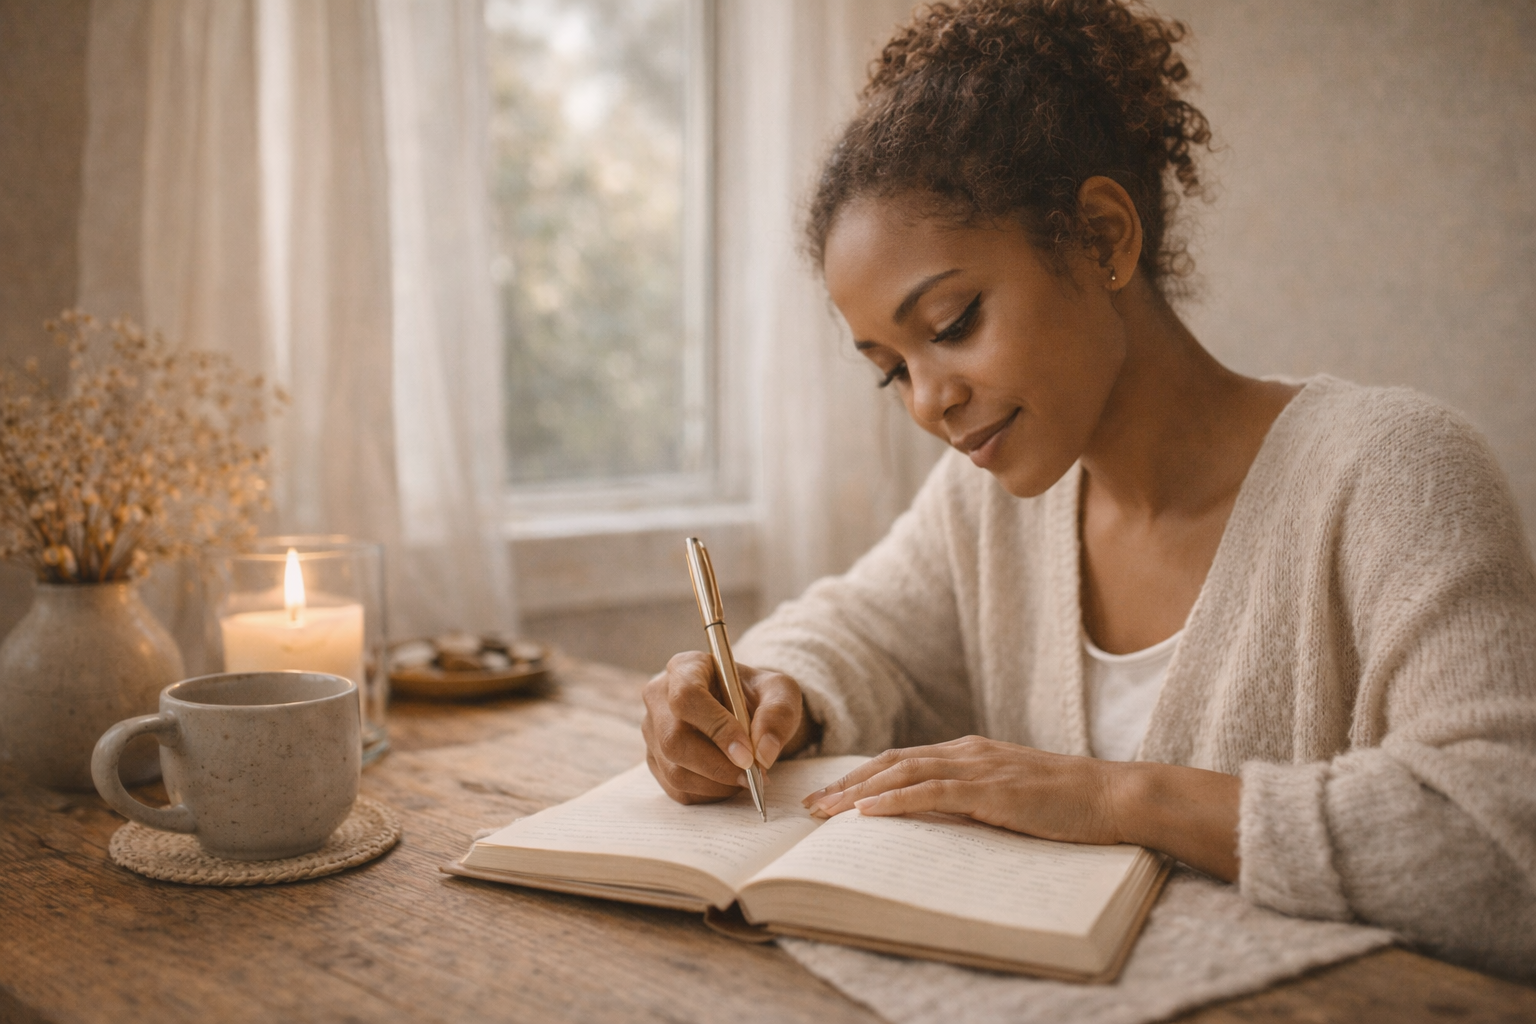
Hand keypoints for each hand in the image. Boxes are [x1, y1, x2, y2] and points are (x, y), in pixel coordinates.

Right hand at [642, 651, 809, 804]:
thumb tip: (763, 753)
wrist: (747, 711)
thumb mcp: (780, 692)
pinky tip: (730, 782)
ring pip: (675, 770)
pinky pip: (677, 789)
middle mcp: (659, 696)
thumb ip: (777, 714)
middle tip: (753, 775)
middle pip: (674, 740)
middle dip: (718, 766)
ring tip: (746, 777)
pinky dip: (709, 794)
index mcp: (686, 667)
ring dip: (717, 784)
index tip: (748, 754)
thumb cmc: (759, 695)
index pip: (687, 697)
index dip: (716, 728)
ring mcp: (652, 730)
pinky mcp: (655, 759)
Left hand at [801, 735, 1121, 843]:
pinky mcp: (992, 790)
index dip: (862, 777)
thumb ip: (973, 800)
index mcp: (969, 752)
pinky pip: (933, 792)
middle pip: (891, 764)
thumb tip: (935, 821)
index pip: (902, 761)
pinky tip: (869, 812)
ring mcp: (979, 768)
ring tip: (826, 812)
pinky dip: (896, 800)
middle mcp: (967, 752)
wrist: (1112, 795)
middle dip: (847, 784)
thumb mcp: (1009, 796)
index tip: (829, 797)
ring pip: (903, 774)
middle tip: (810, 807)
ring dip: (859, 793)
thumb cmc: (1066, 803)